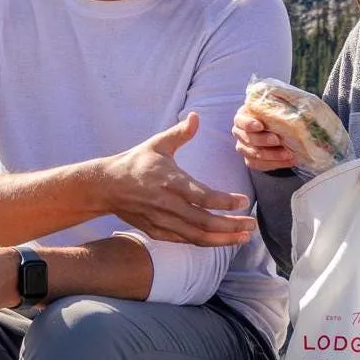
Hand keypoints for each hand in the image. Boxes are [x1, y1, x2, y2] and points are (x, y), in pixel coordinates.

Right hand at [94, 113, 257, 244]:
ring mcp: (162, 221)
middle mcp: (168, 205)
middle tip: (252, 224)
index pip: (204, 197)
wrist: (107, 186)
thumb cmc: (136, 162)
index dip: (226, 202)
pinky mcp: (157, 232)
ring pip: (198, 236)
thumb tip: (196, 116)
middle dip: (232, 225)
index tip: (245, 201)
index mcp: (171, 182)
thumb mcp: (157, 144)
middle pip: (206, 222)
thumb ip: (180, 133)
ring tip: (243, 236)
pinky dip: (206, 243)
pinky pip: (186, 241)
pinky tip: (222, 240)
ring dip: (223, 239)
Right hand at [233, 103, 299, 172]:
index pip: (241, 121)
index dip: (249, 124)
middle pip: (249, 139)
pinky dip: (276, 164)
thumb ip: (276, 97)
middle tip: (278, 139)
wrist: (276, 129)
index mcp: (242, 117)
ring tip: (289, 154)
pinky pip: (261, 165)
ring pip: (255, 154)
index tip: (260, 125)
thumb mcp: (274, 102)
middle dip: (264, 140)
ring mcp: (244, 148)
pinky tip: (289, 161)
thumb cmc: (274, 114)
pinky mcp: (251, 161)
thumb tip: (282, 93)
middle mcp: (240, 133)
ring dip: (273, 155)